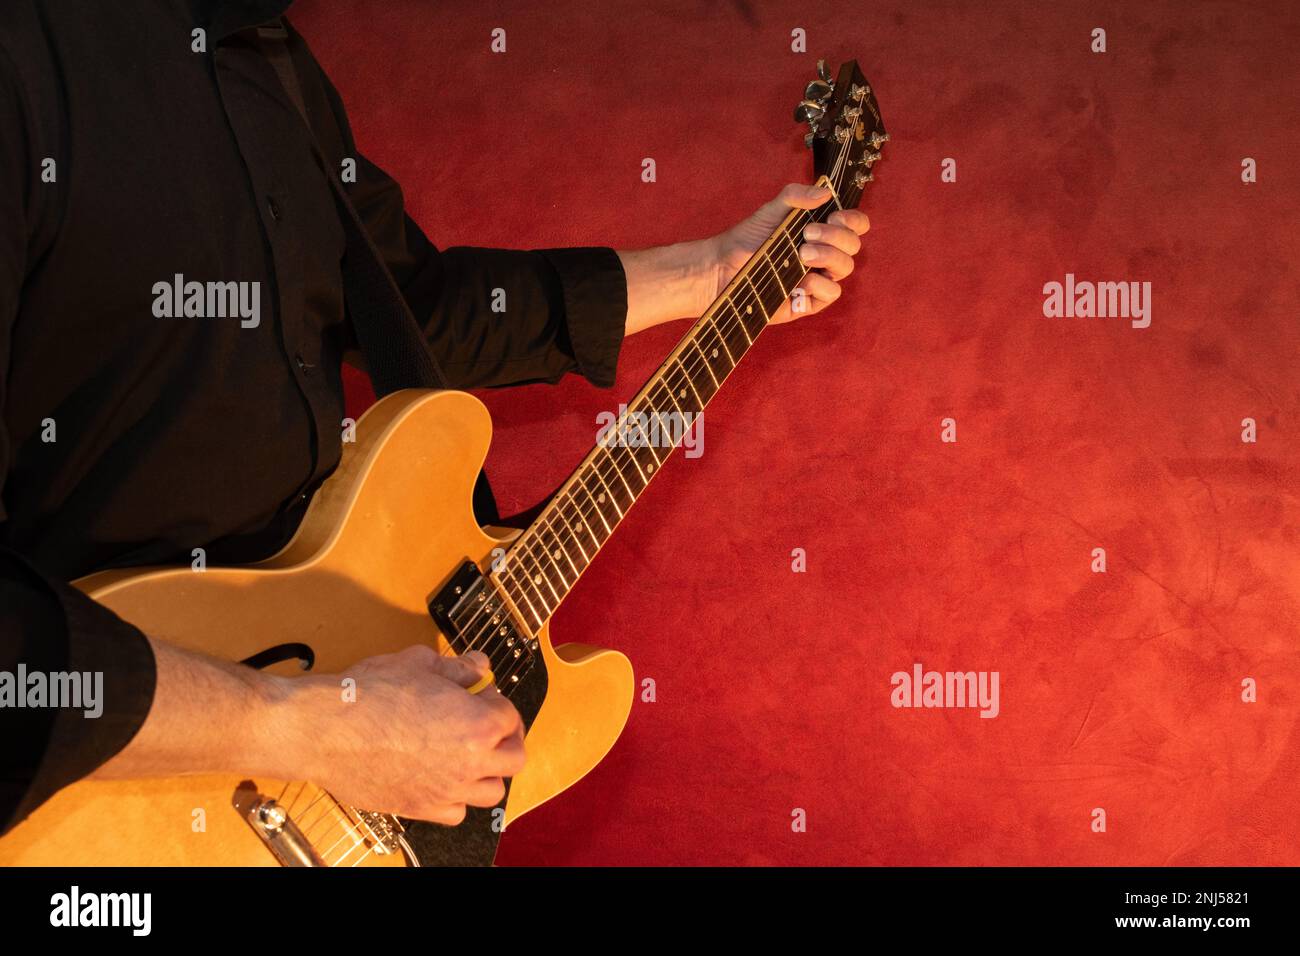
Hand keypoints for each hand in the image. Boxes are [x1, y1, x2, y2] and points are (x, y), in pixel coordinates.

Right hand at [282, 645, 525, 825]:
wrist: (324, 730)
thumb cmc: (367, 693)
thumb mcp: (418, 663)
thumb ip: (457, 666)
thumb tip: (478, 665)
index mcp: (477, 723)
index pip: (510, 715)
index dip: (496, 700)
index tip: (481, 695)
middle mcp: (469, 762)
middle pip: (514, 758)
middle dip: (505, 738)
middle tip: (487, 726)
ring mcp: (446, 790)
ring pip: (491, 791)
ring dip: (487, 772)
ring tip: (469, 754)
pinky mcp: (420, 808)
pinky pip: (456, 812)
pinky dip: (456, 798)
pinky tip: (442, 778)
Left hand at [712, 182, 869, 323]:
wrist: (724, 266)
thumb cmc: (749, 238)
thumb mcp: (771, 210)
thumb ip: (795, 196)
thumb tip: (825, 191)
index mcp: (822, 231)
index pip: (855, 225)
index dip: (853, 220)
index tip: (835, 215)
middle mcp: (824, 254)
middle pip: (853, 245)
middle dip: (836, 236)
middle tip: (807, 233)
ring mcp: (818, 278)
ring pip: (845, 267)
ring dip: (829, 256)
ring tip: (802, 253)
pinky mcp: (808, 301)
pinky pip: (831, 293)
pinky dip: (821, 284)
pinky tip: (801, 280)